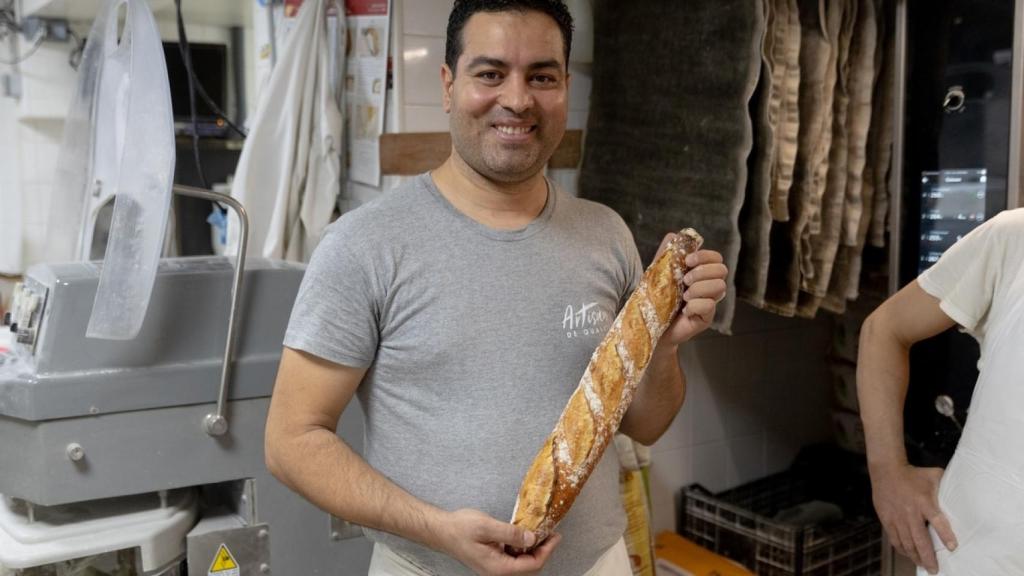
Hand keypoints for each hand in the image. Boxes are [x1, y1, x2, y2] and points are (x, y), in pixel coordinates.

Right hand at [436, 509, 561, 574]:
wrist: (441, 531)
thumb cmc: (460, 529)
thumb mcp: (487, 526)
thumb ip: (510, 533)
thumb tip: (532, 538)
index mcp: (498, 568)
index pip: (532, 565)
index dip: (547, 550)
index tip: (555, 535)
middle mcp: (498, 572)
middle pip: (530, 567)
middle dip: (543, 550)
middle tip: (551, 533)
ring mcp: (495, 568)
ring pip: (522, 563)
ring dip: (533, 549)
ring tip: (540, 532)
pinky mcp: (493, 561)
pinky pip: (513, 559)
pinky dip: (522, 548)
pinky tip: (523, 534)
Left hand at [655, 233, 727, 344]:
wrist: (650, 324)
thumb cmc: (656, 298)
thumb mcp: (659, 272)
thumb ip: (666, 254)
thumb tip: (673, 235)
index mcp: (700, 272)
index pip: (716, 258)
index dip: (705, 256)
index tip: (689, 261)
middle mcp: (709, 286)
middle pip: (722, 270)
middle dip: (702, 272)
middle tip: (685, 280)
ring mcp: (710, 302)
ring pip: (720, 287)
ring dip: (699, 288)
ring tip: (684, 296)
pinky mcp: (706, 318)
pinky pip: (710, 306)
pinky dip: (695, 305)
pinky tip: (684, 310)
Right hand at [870, 463, 956, 573]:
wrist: (886, 470)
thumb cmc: (913, 474)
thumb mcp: (933, 476)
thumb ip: (947, 485)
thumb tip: (964, 492)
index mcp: (924, 501)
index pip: (936, 520)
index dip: (945, 534)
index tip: (952, 547)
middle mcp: (910, 511)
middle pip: (919, 539)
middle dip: (928, 557)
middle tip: (934, 569)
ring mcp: (897, 517)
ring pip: (906, 542)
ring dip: (915, 556)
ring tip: (923, 565)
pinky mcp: (886, 519)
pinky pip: (894, 539)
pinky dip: (902, 549)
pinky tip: (908, 555)